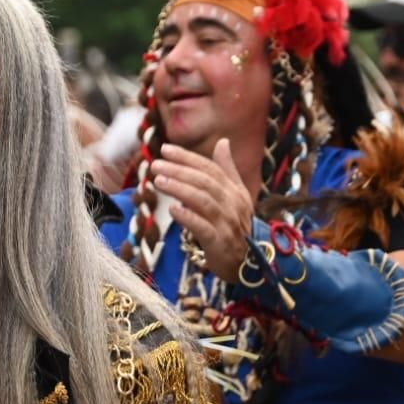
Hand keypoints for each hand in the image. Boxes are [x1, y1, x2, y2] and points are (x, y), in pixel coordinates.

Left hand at [155, 140, 254, 282]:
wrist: (247, 261)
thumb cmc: (235, 225)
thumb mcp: (235, 195)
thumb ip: (227, 169)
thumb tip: (223, 142)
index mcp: (234, 191)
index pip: (210, 168)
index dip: (187, 157)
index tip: (165, 149)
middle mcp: (232, 204)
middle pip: (204, 182)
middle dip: (179, 171)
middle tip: (156, 165)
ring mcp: (226, 223)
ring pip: (202, 201)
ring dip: (180, 190)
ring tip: (158, 182)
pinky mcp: (219, 242)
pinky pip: (203, 227)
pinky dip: (188, 217)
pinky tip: (172, 209)